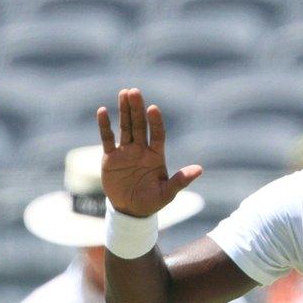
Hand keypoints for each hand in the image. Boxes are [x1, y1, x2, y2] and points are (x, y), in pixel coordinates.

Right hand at [97, 88, 201, 217]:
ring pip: (125, 127)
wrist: (130, 211)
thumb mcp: (167, 193)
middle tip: (134, 91)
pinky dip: (104, 126)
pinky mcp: (111, 157)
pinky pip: (107, 139)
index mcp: (156, 155)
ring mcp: (125, 151)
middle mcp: (141, 149)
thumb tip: (199, 169)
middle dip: (137, 109)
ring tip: (123, 92)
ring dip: (124, 110)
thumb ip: (180, 180)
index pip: (157, 133)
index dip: (155, 121)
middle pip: (139, 125)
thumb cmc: (151, 202)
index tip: (153, 109)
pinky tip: (102, 111)